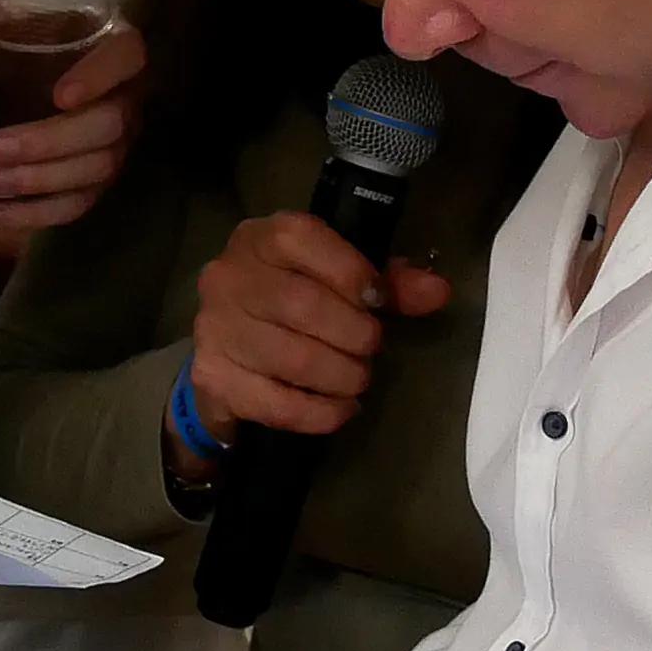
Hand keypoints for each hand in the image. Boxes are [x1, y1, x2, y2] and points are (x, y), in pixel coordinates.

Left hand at [0, 17, 144, 231]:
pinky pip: (75, 205)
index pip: (126, 56)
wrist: (39, 79)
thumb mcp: (1, 32)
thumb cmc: (29, 46)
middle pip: (108, 126)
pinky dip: (34, 215)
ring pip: (93, 171)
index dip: (99, 77)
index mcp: (113, 48)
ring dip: (39, 181)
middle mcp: (126, 99)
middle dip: (49, 142)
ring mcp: (117, 146)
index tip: (60, 95)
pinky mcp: (95, 183)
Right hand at [189, 209, 447, 440]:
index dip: (351, 272)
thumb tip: (438, 291)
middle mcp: (230, 276)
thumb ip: (390, 282)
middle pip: (301, 305)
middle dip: (353, 334)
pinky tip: (339, 409)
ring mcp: (214, 328)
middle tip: (370, 349)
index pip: (302, 239)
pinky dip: (319, 413)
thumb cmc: (296, 302)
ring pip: (291, 359)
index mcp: (263, 238)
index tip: (378, 301)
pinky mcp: (213, 377)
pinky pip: (276, 404)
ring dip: (340, 377)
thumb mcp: (341, 278)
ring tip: (356, 380)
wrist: (232, 346)